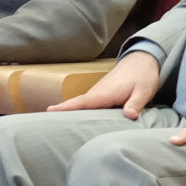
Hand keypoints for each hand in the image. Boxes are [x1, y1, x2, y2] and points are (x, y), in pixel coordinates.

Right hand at [47, 49, 161, 116]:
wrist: (143, 60)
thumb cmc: (143, 76)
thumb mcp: (144, 91)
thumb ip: (136, 104)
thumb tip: (129, 116)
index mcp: (106, 93)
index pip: (84, 101)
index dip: (68, 107)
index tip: (50, 110)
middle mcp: (98, 92)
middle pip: (76, 104)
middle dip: (60, 112)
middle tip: (42, 123)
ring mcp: (98, 93)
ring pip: (80, 104)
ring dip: (67, 112)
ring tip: (52, 126)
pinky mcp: (101, 95)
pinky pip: (86, 104)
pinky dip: (76, 110)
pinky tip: (72, 121)